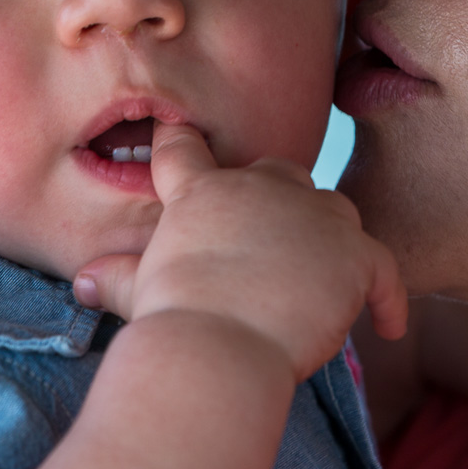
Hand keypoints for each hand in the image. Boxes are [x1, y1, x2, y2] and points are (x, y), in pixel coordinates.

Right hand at [75, 123, 407, 380]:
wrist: (219, 342)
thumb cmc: (172, 317)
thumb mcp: (140, 291)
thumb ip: (119, 277)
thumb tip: (81, 281)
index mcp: (202, 193)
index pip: (185, 151)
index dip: (180, 139)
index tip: (177, 126)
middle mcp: (259, 189)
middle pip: (279, 173)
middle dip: (278, 198)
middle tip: (274, 239)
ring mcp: (310, 215)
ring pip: (334, 209)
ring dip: (330, 237)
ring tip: (328, 275)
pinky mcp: (352, 253)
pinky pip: (382, 268)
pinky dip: (386, 297)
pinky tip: (386, 325)